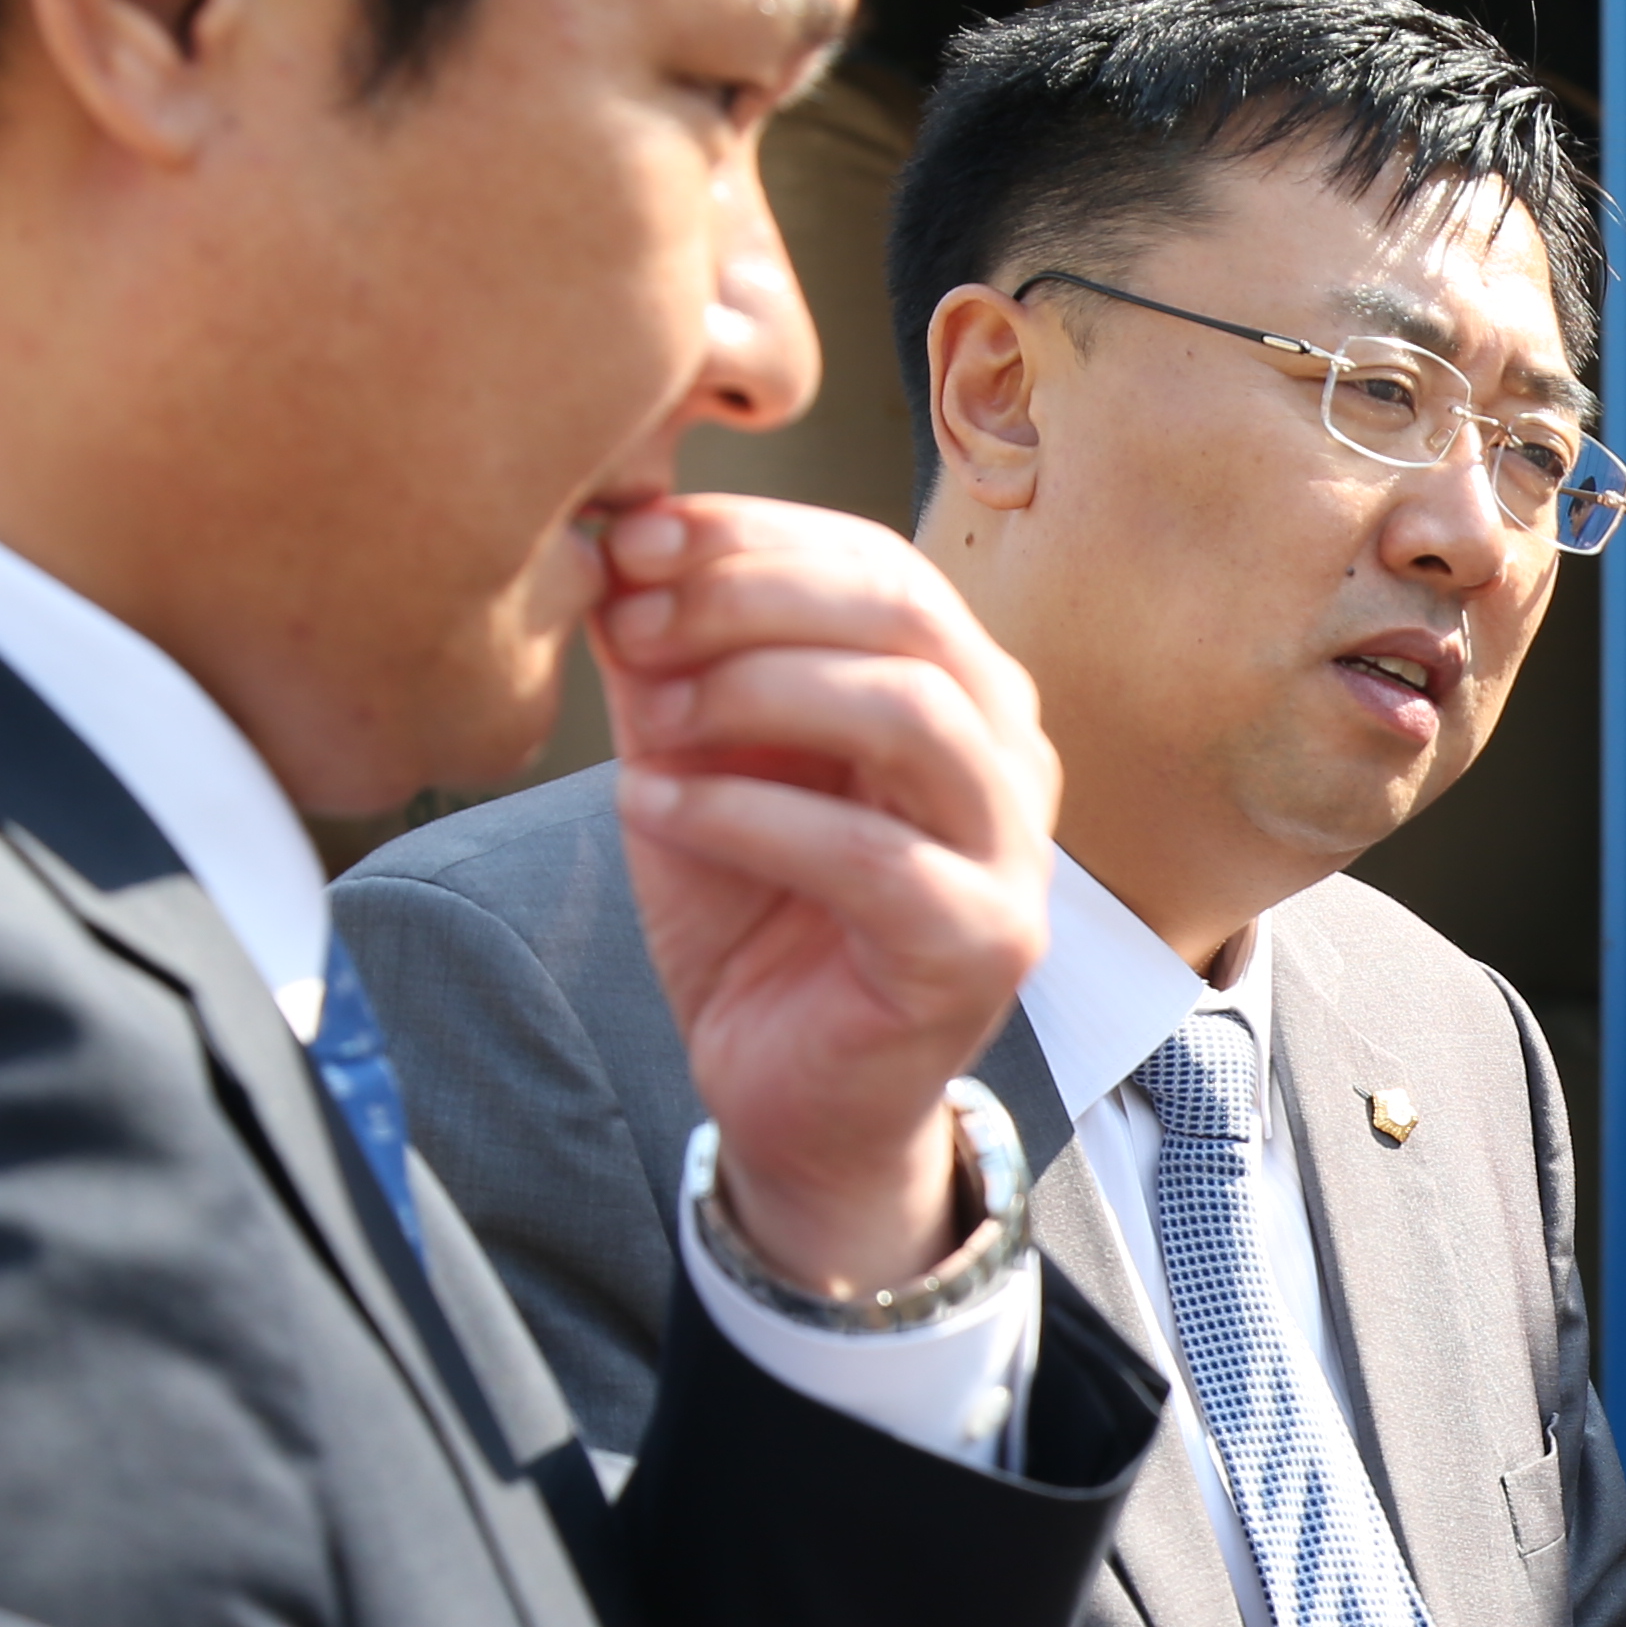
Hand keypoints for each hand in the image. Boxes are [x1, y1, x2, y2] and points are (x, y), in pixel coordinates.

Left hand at [594, 496, 1058, 1295]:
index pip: (879, 564)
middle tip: (632, 617)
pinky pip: (872, 855)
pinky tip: (658, 806)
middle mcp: (1009, 756)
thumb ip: (673, 660)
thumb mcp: (696, 759)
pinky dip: (748, 815)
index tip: (630, 538)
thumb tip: (613, 540)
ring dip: (758, 691)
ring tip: (655, 721)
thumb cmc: (755, 916)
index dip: (754, 536)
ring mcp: (1012, 854)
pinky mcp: (983, 946)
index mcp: (958, 693)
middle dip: (750, 596)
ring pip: (913, 713)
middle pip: (907, 614)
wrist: (786, 1090)